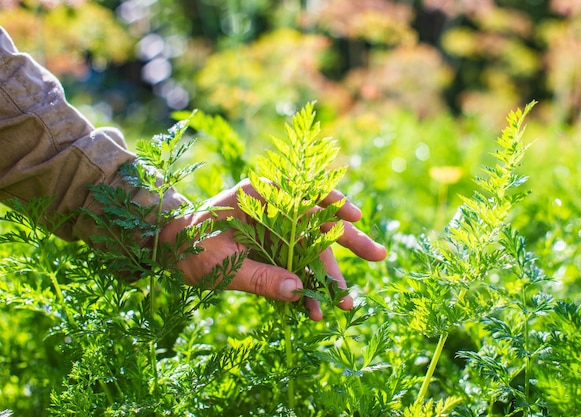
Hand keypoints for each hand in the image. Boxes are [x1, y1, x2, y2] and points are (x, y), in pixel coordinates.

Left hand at [159, 180, 386, 319]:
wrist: (170, 249)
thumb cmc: (189, 247)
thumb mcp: (220, 264)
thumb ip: (259, 278)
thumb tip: (299, 293)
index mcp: (259, 196)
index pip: (304, 192)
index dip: (334, 203)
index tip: (356, 217)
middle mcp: (273, 209)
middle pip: (318, 222)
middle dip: (348, 242)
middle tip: (380, 256)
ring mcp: (275, 230)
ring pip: (311, 249)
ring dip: (326, 277)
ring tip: (341, 306)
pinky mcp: (273, 249)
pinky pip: (296, 266)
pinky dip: (305, 286)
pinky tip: (313, 309)